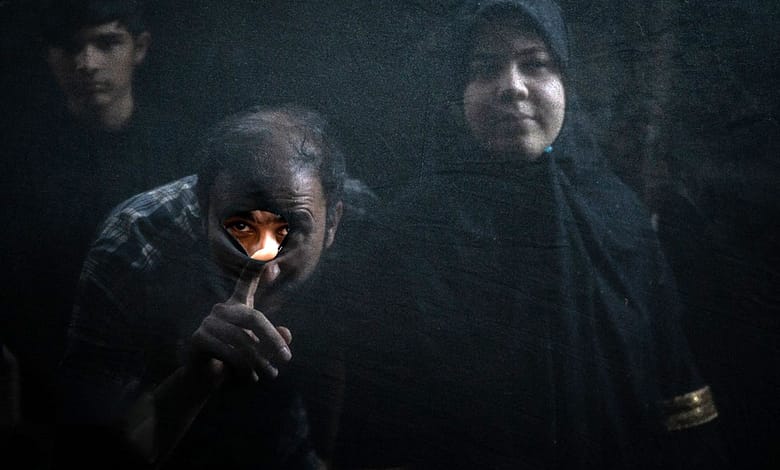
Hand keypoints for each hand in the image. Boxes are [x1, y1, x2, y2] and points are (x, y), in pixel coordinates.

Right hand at [190, 261, 292, 382]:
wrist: (205, 381)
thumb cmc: (235, 362)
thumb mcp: (260, 352)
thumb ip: (275, 340)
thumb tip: (287, 333)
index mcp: (237, 307)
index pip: (246, 284)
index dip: (257, 271)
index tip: (271, 260)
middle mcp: (222, 309)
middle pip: (253, 317)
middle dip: (272, 339)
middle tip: (287, 359)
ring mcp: (208, 322)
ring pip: (242, 339)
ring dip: (259, 360)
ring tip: (272, 374)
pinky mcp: (198, 338)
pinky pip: (227, 351)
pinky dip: (243, 367)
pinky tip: (252, 378)